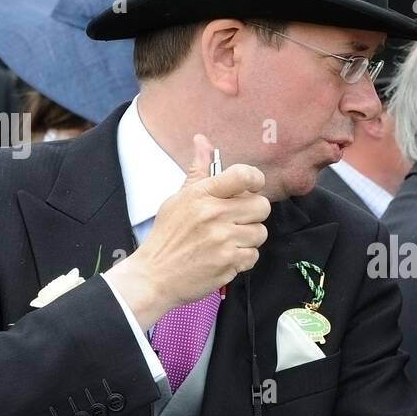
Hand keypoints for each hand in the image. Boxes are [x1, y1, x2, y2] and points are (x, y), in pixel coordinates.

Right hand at [104, 133, 269, 327]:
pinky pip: (254, 255)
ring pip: (260, 232)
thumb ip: (197, 171)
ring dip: (248, 238)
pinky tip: (225, 257)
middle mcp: (214, 214)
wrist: (155, 275)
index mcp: (202, 194)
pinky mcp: (228, 262)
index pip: (243, 176)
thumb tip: (202, 140)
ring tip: (228, 241)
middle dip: (253, 214)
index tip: (252, 188)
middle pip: (261, 206)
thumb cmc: (167, 235)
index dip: (255, 181)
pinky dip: (243, 259)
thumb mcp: (178, 199)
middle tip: (237, 220)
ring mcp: (223, 239)